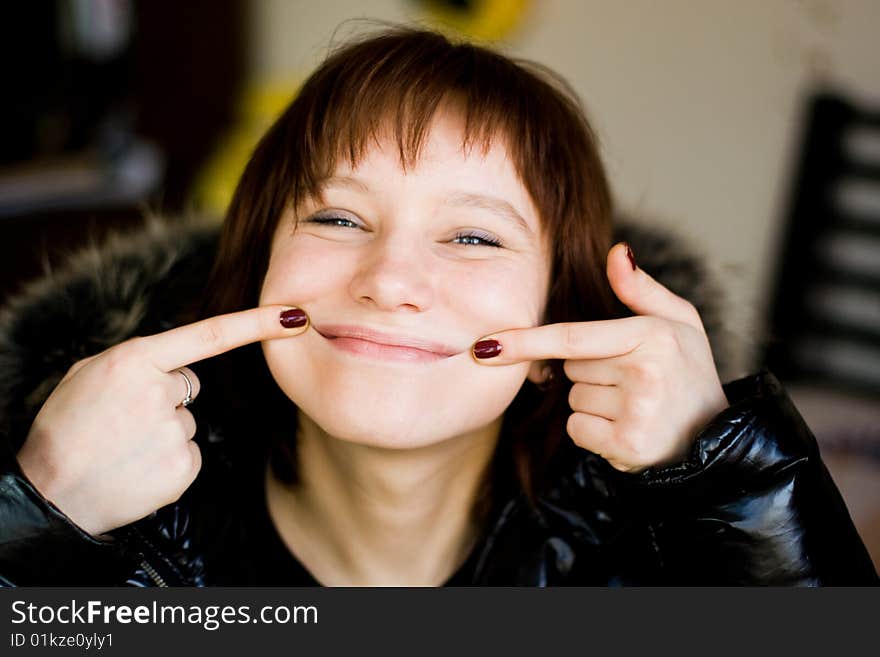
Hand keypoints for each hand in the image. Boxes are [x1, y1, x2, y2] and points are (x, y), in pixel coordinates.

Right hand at [16, 305, 308, 535]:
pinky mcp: (184, 467)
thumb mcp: (88, 375)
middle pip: (189, 386)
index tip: (294, 316)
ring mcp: (175, 431)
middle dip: (165, 399)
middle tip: (122, 422)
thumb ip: (138, 362)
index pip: (209, 335)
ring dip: (163, 433)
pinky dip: (169, 461)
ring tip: (123, 448)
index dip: (256, 324)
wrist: (51, 493)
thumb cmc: (66, 429)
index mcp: (135, 361)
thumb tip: (176, 366)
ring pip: (187, 422)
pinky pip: (190, 453)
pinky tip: (138, 467)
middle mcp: (161, 392)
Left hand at [471, 242, 728, 472]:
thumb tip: (616, 250)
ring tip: (635, 406)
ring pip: (573, 400)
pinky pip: (578, 430)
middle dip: (589, 373)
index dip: (526, 341)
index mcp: (650, 335)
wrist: (718, 437)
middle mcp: (644, 373)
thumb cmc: (689, 372)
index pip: (573, 337)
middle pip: (569, 369)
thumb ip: (641, 289)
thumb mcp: (678, 321)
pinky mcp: (628, 445)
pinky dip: (594, 433)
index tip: (485, 346)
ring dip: (594, 404)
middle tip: (633, 382)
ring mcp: (636, 412)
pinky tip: (628, 429)